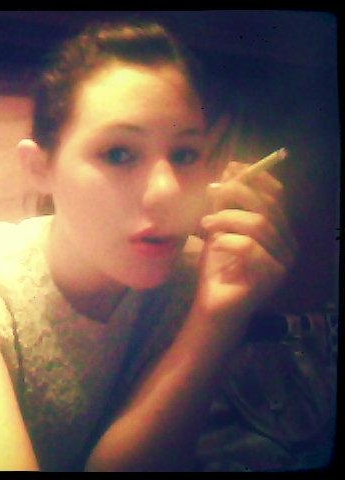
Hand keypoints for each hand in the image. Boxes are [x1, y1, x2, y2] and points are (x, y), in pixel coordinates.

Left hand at [194, 160, 296, 344]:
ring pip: (259, 225)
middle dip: (239, 193)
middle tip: (213, 191)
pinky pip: (250, 247)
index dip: (257, 178)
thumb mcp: (219, 230)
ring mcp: (283, 262)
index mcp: (279, 231)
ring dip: (227, 219)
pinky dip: (227, 241)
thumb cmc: (217, 269)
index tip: (232, 167)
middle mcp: (288, 245)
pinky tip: (213, 244)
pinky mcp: (271, 277)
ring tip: (205, 224)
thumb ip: (225, 205)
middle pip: (270, 206)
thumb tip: (228, 173)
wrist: (213, 306)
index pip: (277, 196)